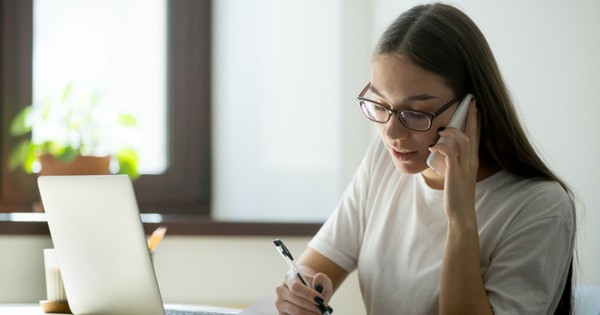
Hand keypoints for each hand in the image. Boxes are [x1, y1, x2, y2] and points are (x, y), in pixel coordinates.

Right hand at [275, 271, 332, 313]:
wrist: (308, 292)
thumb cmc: (315, 287)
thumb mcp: (322, 281)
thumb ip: (323, 280)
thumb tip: (318, 279)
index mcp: (289, 278)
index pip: (295, 287)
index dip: (308, 294)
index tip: (320, 300)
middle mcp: (281, 290)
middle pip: (296, 300)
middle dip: (312, 306)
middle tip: (322, 310)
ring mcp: (280, 303)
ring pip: (295, 311)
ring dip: (310, 314)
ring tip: (320, 313)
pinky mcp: (281, 314)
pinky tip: (312, 314)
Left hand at [428, 101, 479, 222]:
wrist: (461, 212)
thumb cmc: (457, 193)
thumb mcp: (457, 173)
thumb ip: (453, 161)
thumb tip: (443, 150)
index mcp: (472, 160)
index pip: (476, 136)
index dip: (476, 122)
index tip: (475, 108)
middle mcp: (471, 161)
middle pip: (473, 134)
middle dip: (471, 118)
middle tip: (471, 103)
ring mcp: (465, 166)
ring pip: (464, 141)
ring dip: (453, 132)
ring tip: (443, 130)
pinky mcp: (455, 173)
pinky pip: (450, 154)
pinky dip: (442, 147)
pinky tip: (434, 147)